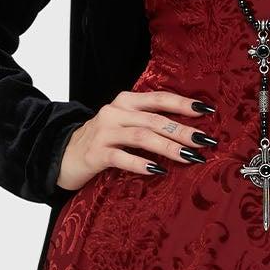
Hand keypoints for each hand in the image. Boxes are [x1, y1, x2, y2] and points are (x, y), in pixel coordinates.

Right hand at [58, 89, 218, 191]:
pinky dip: (141, 164)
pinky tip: (158, 171)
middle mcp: (115, 112)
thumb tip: (187, 130)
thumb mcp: (124, 124)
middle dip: (183, 130)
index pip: (158, 98)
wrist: (62, 154)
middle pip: (155, 120)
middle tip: (206, 141)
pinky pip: (122, 158)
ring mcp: (104, 132)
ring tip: (190, 157)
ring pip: (142, 137)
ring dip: (169, 147)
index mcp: (125, 102)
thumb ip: (148, 121)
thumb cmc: (101, 140)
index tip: (207, 110)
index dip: (183, 103)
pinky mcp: (95, 154)